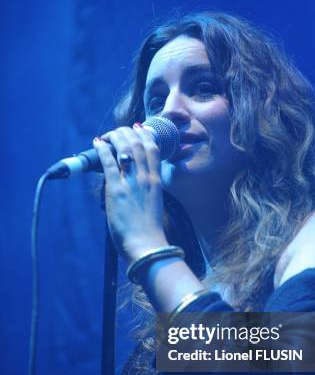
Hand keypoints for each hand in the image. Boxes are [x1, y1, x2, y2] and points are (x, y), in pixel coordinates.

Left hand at [93, 124, 167, 261]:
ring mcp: (131, 183)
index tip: (138, 129)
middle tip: (119, 132)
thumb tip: (137, 186)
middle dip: (127, 133)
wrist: (146, 245)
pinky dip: (102, 150)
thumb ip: (147, 191)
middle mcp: (145, 178)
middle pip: (138, 144)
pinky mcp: (116, 190)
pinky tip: (98, 143)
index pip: (153, 149)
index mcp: (156, 182)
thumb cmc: (150, 231)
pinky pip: (108, 163)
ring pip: (124, 148)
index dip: (145, 135)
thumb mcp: (154, 204)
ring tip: (108, 136)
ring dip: (115, 137)